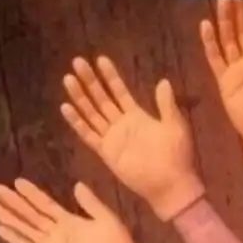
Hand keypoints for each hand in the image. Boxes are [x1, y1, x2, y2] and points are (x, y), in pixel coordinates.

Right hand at [0, 179, 156, 242]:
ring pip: (26, 229)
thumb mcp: (105, 218)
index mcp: (70, 221)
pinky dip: (16, 240)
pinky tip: (2, 230)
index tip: (17, 181)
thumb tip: (77, 184)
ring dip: (10, 218)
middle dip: (14, 202)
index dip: (31, 194)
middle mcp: (58, 232)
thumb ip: (90, 203)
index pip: (45, 204)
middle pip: (31, 214)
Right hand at [61, 57, 203, 220]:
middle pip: (102, 98)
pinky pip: (88, 134)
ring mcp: (112, 137)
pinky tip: (66, 107)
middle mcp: (122, 124)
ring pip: (92, 113)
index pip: (120, 91)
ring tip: (68, 79)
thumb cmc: (177, 156)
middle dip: (90, 81)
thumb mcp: (175, 126)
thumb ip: (166, 105)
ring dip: (80, 97)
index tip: (100, 59)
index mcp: (138, 116)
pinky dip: (77, 122)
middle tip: (78, 62)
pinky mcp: (106, 152)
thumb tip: (163, 81)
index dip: (110, 76)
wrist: (171, 183)